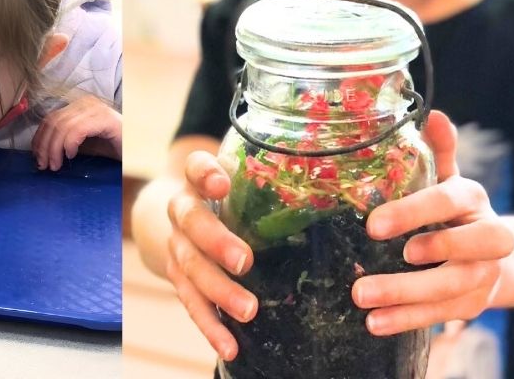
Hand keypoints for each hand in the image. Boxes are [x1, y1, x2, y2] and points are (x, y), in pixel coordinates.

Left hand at [32, 94, 121, 169]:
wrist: (139, 148)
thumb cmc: (113, 146)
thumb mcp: (83, 144)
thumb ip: (64, 142)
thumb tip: (41, 152)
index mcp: (80, 106)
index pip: (50, 118)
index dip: (40, 139)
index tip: (38, 158)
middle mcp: (86, 103)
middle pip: (53, 122)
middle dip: (44, 146)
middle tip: (44, 166)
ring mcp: (96, 109)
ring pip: (62, 127)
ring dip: (54, 149)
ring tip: (55, 165)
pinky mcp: (104, 119)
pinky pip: (77, 130)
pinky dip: (69, 144)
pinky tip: (72, 156)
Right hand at [165, 150, 255, 360]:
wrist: (180, 215)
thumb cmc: (228, 194)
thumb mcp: (241, 178)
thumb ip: (271, 178)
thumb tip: (337, 183)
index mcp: (197, 180)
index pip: (195, 167)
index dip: (206, 175)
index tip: (222, 184)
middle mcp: (182, 211)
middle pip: (192, 223)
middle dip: (217, 243)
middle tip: (245, 261)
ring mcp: (177, 246)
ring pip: (191, 269)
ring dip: (220, 292)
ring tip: (248, 311)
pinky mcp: (178, 279)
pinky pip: (192, 304)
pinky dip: (211, 327)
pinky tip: (229, 346)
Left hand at [353, 110, 513, 335]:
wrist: (493, 255)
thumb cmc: (455, 210)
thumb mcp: (447, 178)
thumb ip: (438, 150)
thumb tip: (433, 113)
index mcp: (473, 199)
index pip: (448, 201)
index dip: (413, 212)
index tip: (372, 225)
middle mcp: (489, 238)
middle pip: (464, 250)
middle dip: (419, 258)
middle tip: (373, 261)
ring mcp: (484, 274)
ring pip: (451, 289)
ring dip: (404, 296)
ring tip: (361, 297)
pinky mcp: (474, 305)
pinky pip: (443, 316)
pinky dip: (408, 320)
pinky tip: (375, 323)